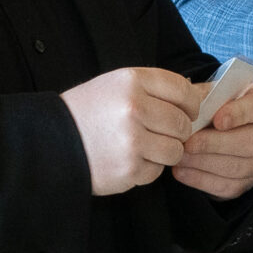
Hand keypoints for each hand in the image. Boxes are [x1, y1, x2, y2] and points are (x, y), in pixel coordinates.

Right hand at [61, 66, 198, 195]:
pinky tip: (127, 159)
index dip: (190, 104)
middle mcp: (134, 108)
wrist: (50, 142)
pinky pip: (157, 172)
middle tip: (157, 132)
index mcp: (132, 81)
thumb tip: (202, 94)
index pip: (183, 91)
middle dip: (176, 131)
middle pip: (183, 124)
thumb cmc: (87, 112)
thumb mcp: (116, 85)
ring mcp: (132, 141)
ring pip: (175, 150)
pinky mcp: (129, 169)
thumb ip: (156, 88)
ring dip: (163, 152)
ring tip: (142, 147)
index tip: (186, 111)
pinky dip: (146, 169)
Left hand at [174, 81, 252, 199]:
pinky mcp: (245, 183)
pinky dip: (200, 179)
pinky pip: (226, 185)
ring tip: (180, 156)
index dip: (239, 114)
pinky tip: (181, 170)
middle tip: (189, 143)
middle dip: (215, 144)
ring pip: (237, 167)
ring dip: (204, 162)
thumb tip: (187, 108)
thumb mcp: (210, 94)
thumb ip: (202, 97)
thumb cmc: (213, 108)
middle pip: (249, 142)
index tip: (218, 120)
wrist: (217, 132)